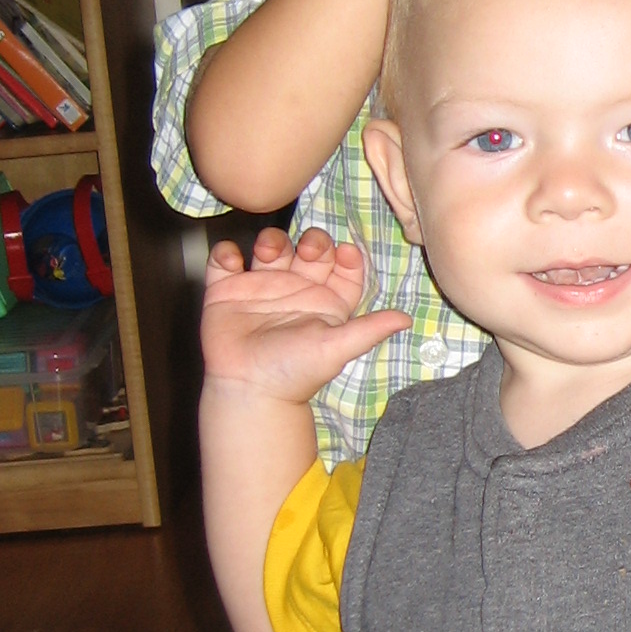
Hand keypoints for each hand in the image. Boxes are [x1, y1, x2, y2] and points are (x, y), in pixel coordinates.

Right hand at [199, 225, 409, 402]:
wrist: (250, 390)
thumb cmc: (295, 373)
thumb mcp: (337, 348)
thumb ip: (369, 329)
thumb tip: (405, 319)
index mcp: (325, 302)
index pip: (344, 268)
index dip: (348, 256)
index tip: (346, 252)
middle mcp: (296, 290)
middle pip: (309, 250)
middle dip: (313, 241)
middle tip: (308, 250)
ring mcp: (260, 288)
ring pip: (270, 247)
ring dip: (272, 241)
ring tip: (269, 251)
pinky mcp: (226, 291)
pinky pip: (224, 261)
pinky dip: (225, 253)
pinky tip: (233, 262)